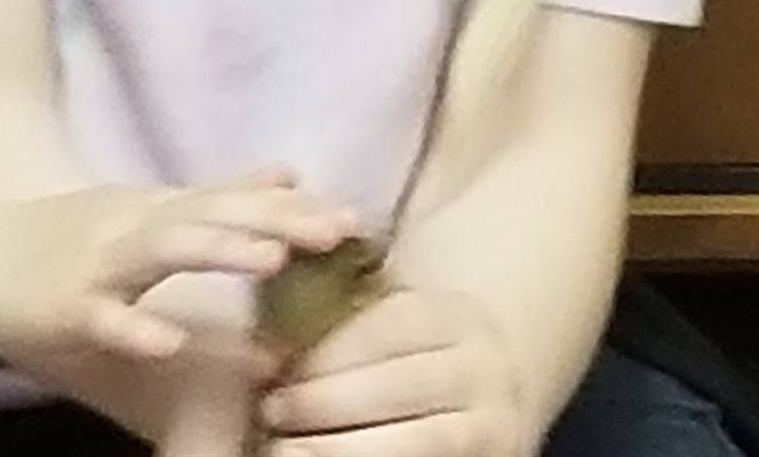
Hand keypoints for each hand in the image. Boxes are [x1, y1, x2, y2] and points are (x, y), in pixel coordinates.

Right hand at [0, 166, 357, 364]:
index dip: (297, 209)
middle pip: (215, 216)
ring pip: (164, 253)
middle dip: (278, 224)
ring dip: (218, 253)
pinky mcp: (62, 307)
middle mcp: (136, 225)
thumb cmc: (60, 241)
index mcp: (160, 208)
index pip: (238, 202)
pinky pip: (102, 320)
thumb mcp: (144, 210)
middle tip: (341, 231)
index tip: (358, 218)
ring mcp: (98, 264)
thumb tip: (290, 172)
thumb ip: (217, 196)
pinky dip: (133, 329)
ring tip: (273, 263)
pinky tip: (167, 343)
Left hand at [259, 284, 532, 456]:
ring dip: (344, 446)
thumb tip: (267, 343)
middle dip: (329, 401)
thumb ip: (348, 315)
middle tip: (271, 409)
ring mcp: (491, 424)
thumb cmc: (410, 352)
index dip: (332, 348)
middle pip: (403, 384)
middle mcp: (485, 369)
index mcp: (459, 317)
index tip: (273, 363)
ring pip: (421, 440)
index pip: (394, 324)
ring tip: (286, 448)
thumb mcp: (395, 319)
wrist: (483, 394)